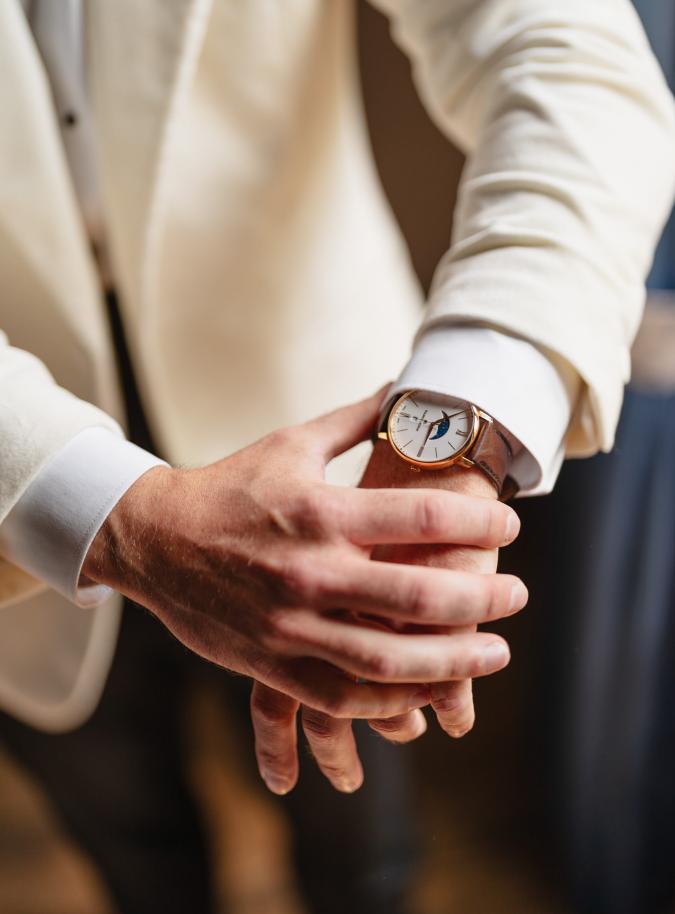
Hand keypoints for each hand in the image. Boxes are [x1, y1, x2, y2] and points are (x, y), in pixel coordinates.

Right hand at [83, 390, 522, 724]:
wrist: (155, 540)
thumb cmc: (230, 487)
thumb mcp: (290, 445)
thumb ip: (352, 419)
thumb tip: (401, 385)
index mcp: (320, 511)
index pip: (423, 520)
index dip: (479, 524)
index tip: (510, 528)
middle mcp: (310, 571)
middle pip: (418, 596)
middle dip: (484, 599)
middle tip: (518, 595)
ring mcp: (291, 625)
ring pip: (389, 660)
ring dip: (454, 660)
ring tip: (495, 652)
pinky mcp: (272, 664)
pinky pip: (345, 697)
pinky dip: (396, 700)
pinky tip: (432, 689)